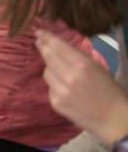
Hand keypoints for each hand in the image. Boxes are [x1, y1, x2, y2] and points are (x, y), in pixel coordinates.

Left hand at [36, 29, 127, 144]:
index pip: (58, 47)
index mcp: (82, 65)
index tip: (38, 31)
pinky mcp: (55, 103)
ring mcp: (60, 91)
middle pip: (48, 57)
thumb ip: (78, 58)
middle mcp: (68, 76)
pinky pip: (49, 88)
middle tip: (39, 41)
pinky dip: (54, 85)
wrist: (113, 119)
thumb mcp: (98, 68)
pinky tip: (65, 89)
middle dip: (43, 48)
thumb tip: (60, 47)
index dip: (46, 38)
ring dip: (51, 68)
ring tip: (61, 71)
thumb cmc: (110, 91)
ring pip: (46, 73)